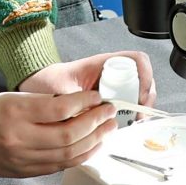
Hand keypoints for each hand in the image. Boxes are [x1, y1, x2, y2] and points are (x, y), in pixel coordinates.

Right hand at [0, 88, 113, 176]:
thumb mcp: (13, 98)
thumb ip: (44, 102)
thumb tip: (81, 105)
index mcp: (15, 112)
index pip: (60, 108)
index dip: (84, 102)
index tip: (97, 97)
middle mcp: (19, 138)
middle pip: (68, 135)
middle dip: (96, 123)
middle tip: (110, 112)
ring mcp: (22, 159)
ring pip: (68, 155)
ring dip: (94, 141)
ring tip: (108, 129)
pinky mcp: (26, 173)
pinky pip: (60, 166)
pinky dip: (81, 156)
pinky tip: (92, 146)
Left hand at [22, 50, 155, 108]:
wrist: (39, 86)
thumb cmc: (49, 81)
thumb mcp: (61, 89)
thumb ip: (74, 102)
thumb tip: (91, 115)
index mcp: (103, 63)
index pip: (137, 60)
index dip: (145, 76)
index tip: (139, 96)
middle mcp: (112, 71)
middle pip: (143, 79)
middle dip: (146, 98)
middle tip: (138, 116)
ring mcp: (112, 84)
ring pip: (137, 92)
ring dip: (139, 108)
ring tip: (131, 121)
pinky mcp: (109, 98)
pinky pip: (127, 104)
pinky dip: (129, 114)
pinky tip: (123, 124)